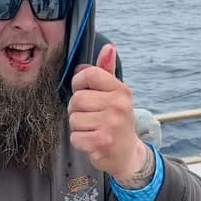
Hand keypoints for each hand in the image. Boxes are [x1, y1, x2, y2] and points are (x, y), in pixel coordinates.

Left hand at [69, 43, 147, 179]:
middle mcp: (118, 106)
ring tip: (93, 129)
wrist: (127, 154)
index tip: (84, 91)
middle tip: (90, 116)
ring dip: (78, 126)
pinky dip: (79, 141)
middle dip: (77, 109)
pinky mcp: (101, 142)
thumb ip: (107, 72)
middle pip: (77, 99)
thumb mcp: (116, 95)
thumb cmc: (117, 120)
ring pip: (73, 119)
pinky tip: (92, 141)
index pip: (89, 74)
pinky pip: (75, 136)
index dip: (79, 83)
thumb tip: (108, 47)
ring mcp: (110, 125)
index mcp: (121, 90)